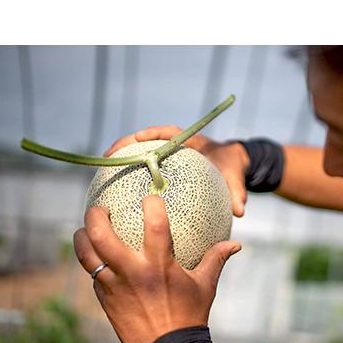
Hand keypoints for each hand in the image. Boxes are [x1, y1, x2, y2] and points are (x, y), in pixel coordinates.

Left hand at [73, 195, 240, 342]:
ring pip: (86, 254)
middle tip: (99, 208)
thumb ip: (216, 259)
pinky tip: (97, 258)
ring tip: (87, 230)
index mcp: (159, 265)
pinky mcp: (105, 299)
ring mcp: (114, 286)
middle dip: (95, 215)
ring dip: (82, 236)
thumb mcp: (205, 285)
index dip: (151, 203)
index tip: (150, 197)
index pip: (154, 223)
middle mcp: (132, 271)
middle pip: (101, 234)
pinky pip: (92, 274)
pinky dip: (92, 261)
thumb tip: (235, 244)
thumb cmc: (189, 315)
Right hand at [104, 125, 249, 216]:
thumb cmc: (232, 167)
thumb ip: (237, 192)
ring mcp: (167, 152)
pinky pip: (144, 164)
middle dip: (126, 144)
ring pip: (140, 150)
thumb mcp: (235, 177)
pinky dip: (130, 171)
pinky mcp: (163, 163)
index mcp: (191, 141)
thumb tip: (239, 210)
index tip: (138, 138)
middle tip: (108, 156)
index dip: (153, 133)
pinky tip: (116, 189)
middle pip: (146, 139)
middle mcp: (175, 144)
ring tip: (103, 170)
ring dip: (122, 157)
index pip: (170, 132)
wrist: (232, 164)